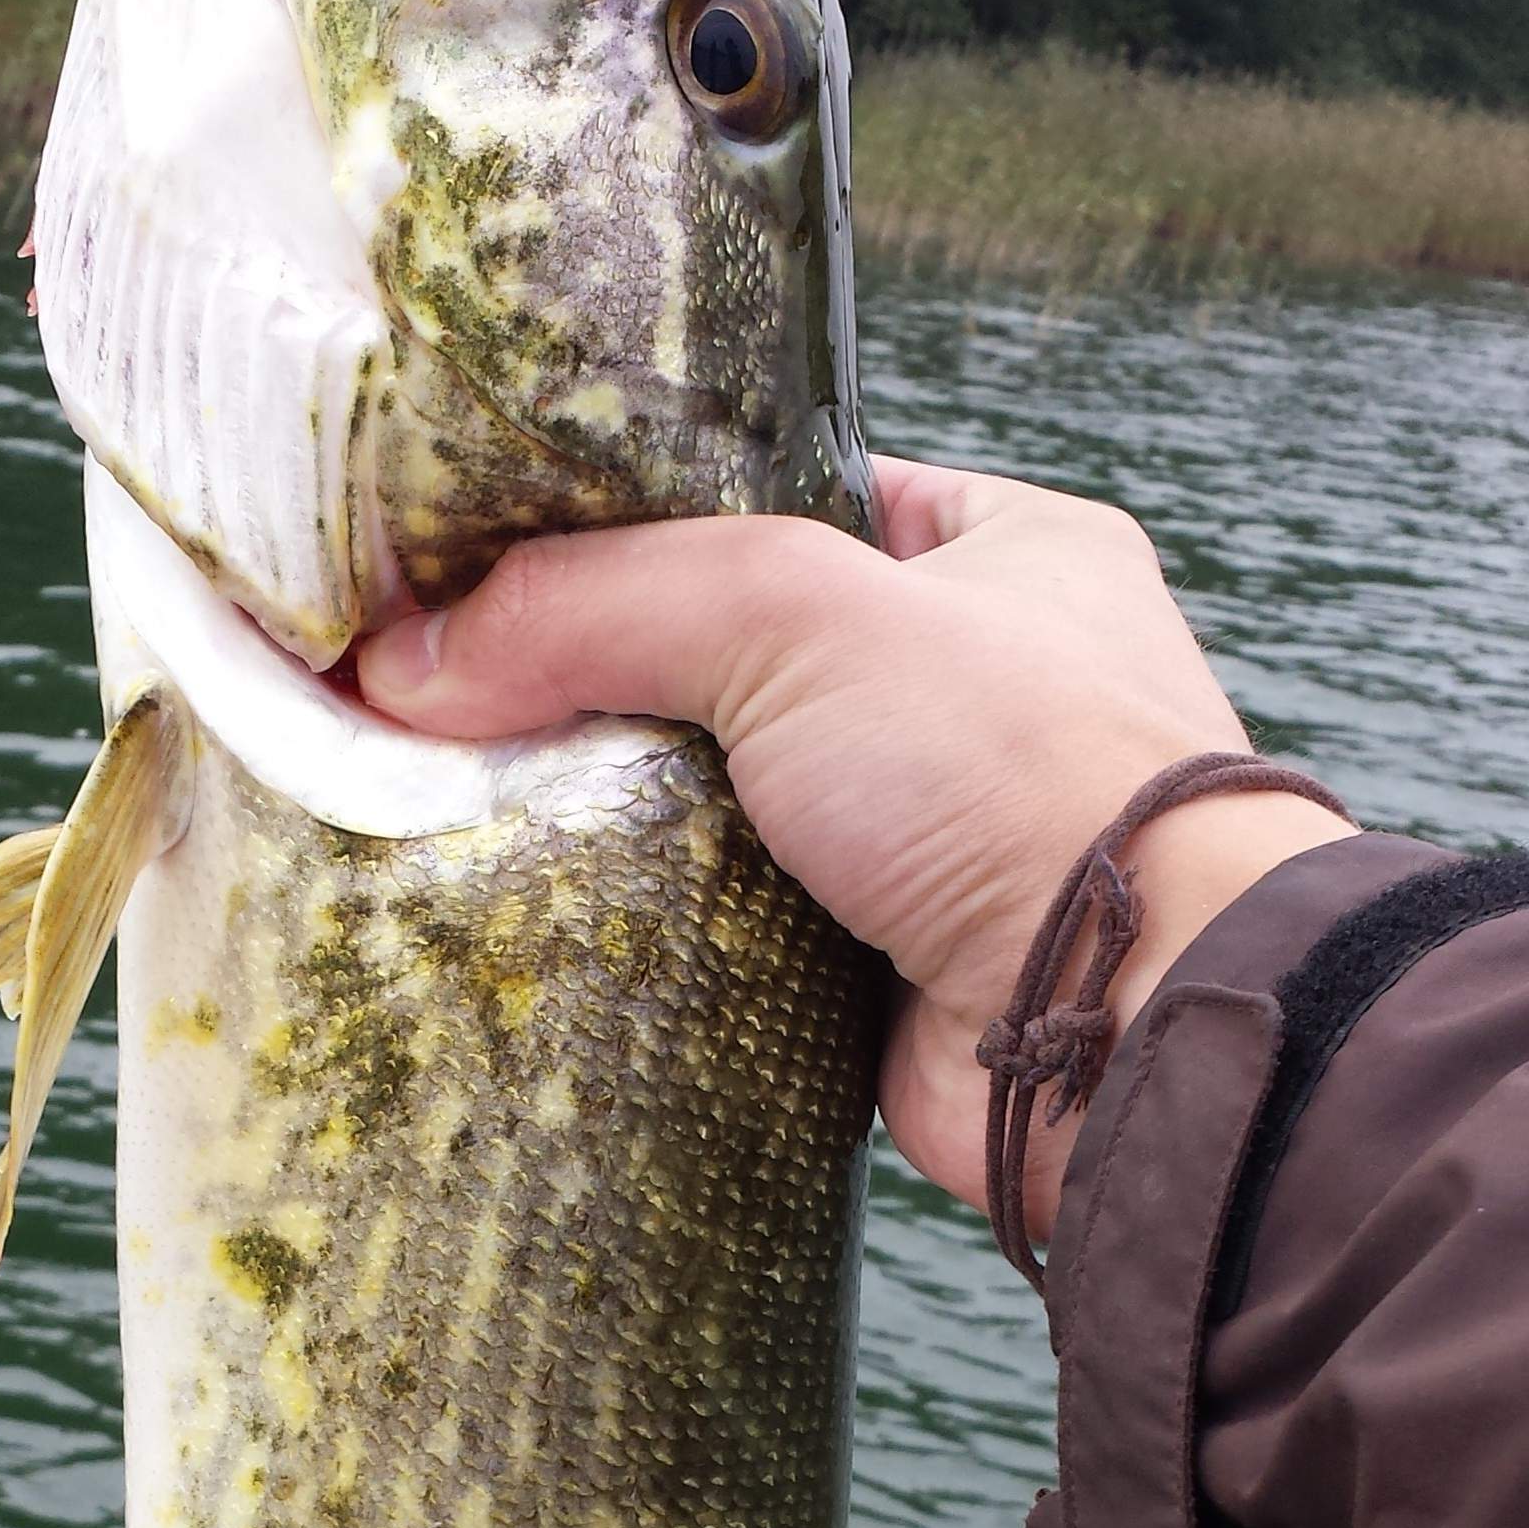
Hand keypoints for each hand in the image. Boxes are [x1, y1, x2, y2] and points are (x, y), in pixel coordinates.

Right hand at [359, 461, 1358, 1231]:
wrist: (1122, 1029)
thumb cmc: (1020, 775)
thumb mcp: (795, 614)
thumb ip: (598, 605)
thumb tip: (406, 660)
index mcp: (1006, 556)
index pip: (802, 499)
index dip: (658, 517)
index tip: (513, 544)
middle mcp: (978, 695)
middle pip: (741, 663)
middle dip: (612, 683)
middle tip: (459, 682)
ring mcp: (934, 844)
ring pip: (726, 810)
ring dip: (619, 817)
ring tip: (461, 794)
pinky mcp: (882, 979)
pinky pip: (732, 940)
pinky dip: (653, 933)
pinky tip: (539, 908)